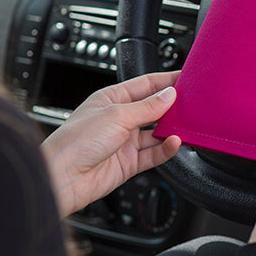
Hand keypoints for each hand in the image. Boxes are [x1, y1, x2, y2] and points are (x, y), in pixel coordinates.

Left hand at [42, 72, 181, 218]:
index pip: (145, 85)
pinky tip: (175, 143)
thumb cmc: (75, 142)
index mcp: (112, 99)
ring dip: (171, 130)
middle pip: (153, 108)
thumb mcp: (117, 115)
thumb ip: (147, 107)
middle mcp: (119, 119)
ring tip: (186, 125)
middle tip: (192, 102)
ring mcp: (125, 141)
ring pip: (157, 132)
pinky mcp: (129, 162)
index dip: (166, 81)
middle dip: (172, 106)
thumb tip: (169, 95)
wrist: (62, 178)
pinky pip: (154, 154)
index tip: (185, 78)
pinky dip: (166, 149)